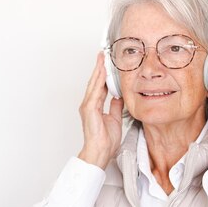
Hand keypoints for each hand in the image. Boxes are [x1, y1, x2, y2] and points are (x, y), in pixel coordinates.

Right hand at [77, 52, 123, 168]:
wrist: (100, 152)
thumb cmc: (105, 140)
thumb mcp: (115, 118)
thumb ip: (115, 106)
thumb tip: (119, 96)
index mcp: (95, 106)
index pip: (100, 86)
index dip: (103, 74)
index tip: (107, 63)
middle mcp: (89, 104)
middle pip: (95, 81)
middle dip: (99, 67)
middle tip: (103, 54)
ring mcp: (88, 106)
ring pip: (94, 83)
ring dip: (98, 70)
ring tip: (102, 57)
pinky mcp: (89, 109)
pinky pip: (95, 91)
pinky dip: (99, 80)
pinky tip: (102, 72)